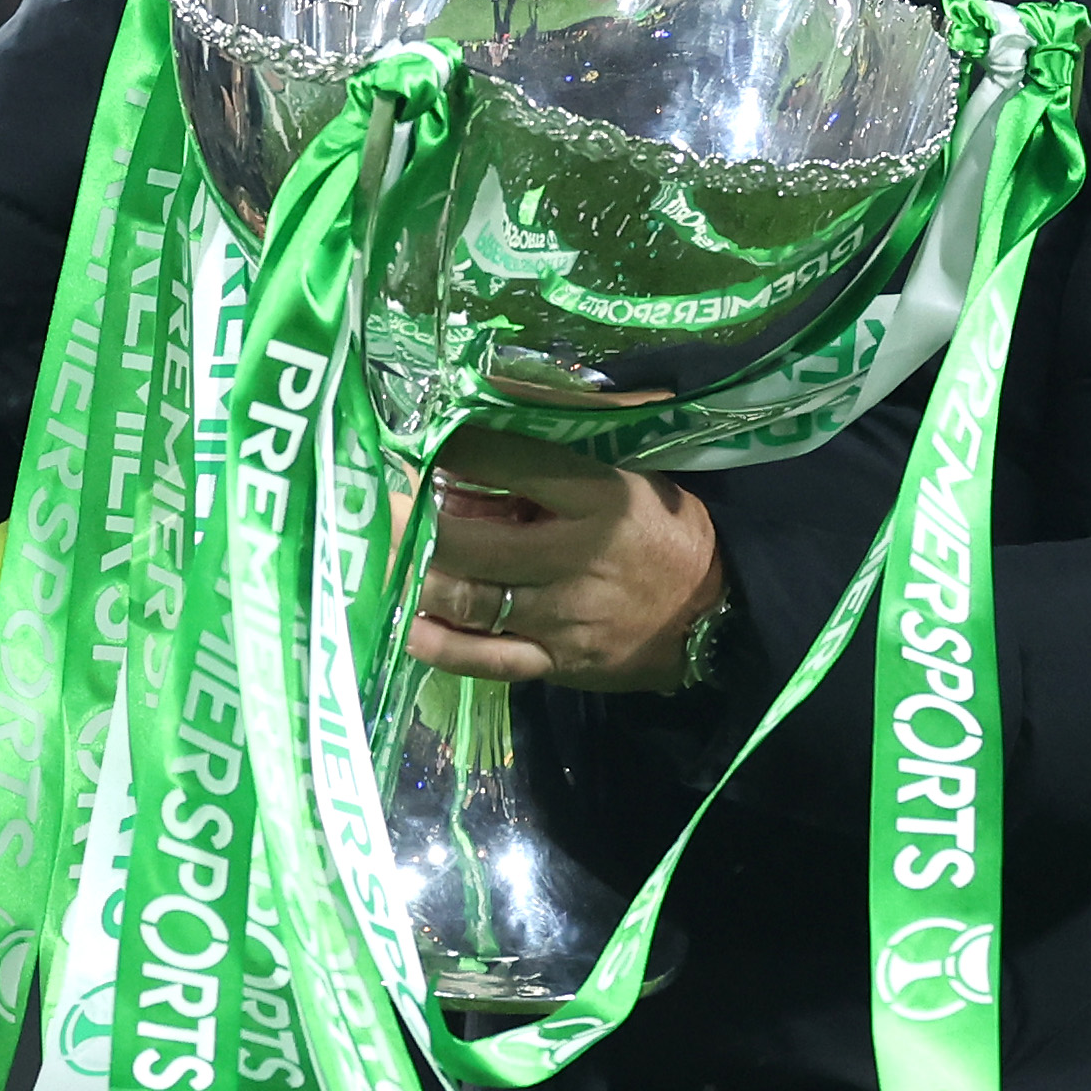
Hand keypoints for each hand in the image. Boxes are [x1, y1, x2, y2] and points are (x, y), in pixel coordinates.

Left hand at [406, 426, 724, 693]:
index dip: (454, 447)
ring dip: (414, 576)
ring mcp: (563, 615)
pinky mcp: (557, 662)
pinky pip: (487, 658)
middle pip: (471, 538)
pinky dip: (441, 644)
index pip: (510, 461)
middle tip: (373, 503)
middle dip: (412, 520)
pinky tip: (406, 625)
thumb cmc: (665, 530)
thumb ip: (560, 462)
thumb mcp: (628, 476)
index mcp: (599, 496)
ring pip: (470, 597)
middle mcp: (576, 555)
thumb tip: (482, 428)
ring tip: (375, 556)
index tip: (417, 438)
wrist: (717, 614)